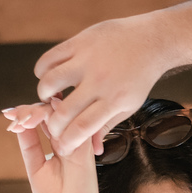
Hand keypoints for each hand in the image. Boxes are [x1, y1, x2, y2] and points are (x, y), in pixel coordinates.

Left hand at [4, 101, 103, 192]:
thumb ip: (31, 146)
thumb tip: (19, 125)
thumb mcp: (36, 169)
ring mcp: (78, 144)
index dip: (28, 112)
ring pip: (64, 115)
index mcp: (58, 144)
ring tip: (22, 117)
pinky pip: (74, 126)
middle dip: (31, 109)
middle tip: (14, 113)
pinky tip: (39, 119)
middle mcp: (69, 141)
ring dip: (41, 111)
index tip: (9, 113)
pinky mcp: (85, 150)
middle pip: (53, 113)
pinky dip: (57, 119)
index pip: (44, 119)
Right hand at [32, 16, 165, 155]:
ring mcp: (87, 60)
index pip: (82, 128)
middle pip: (63, 110)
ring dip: (44, 94)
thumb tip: (94, 151)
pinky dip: (42, 71)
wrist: (149, 41)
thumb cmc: (138, 78)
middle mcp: (99, 81)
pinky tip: (50, 76)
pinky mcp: (79, 42)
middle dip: (52, 124)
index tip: (61, 146)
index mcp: (114, 100)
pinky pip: (49, 59)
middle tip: (52, 124)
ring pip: (50, 82)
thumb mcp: (128, 106)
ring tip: (52, 97)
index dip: (66, 141)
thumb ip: (107, 126)